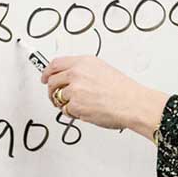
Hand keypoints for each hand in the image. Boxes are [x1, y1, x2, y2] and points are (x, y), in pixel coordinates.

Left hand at [41, 56, 168, 139]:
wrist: (133, 103)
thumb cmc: (123, 90)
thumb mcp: (102, 69)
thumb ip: (83, 70)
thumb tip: (69, 76)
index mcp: (84, 62)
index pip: (55, 64)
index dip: (47, 72)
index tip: (44, 77)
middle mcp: (77, 74)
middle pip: (51, 81)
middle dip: (52, 91)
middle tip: (56, 96)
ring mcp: (75, 90)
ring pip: (57, 97)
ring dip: (63, 103)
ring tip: (77, 105)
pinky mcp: (75, 105)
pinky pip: (65, 111)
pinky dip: (72, 113)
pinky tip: (85, 111)